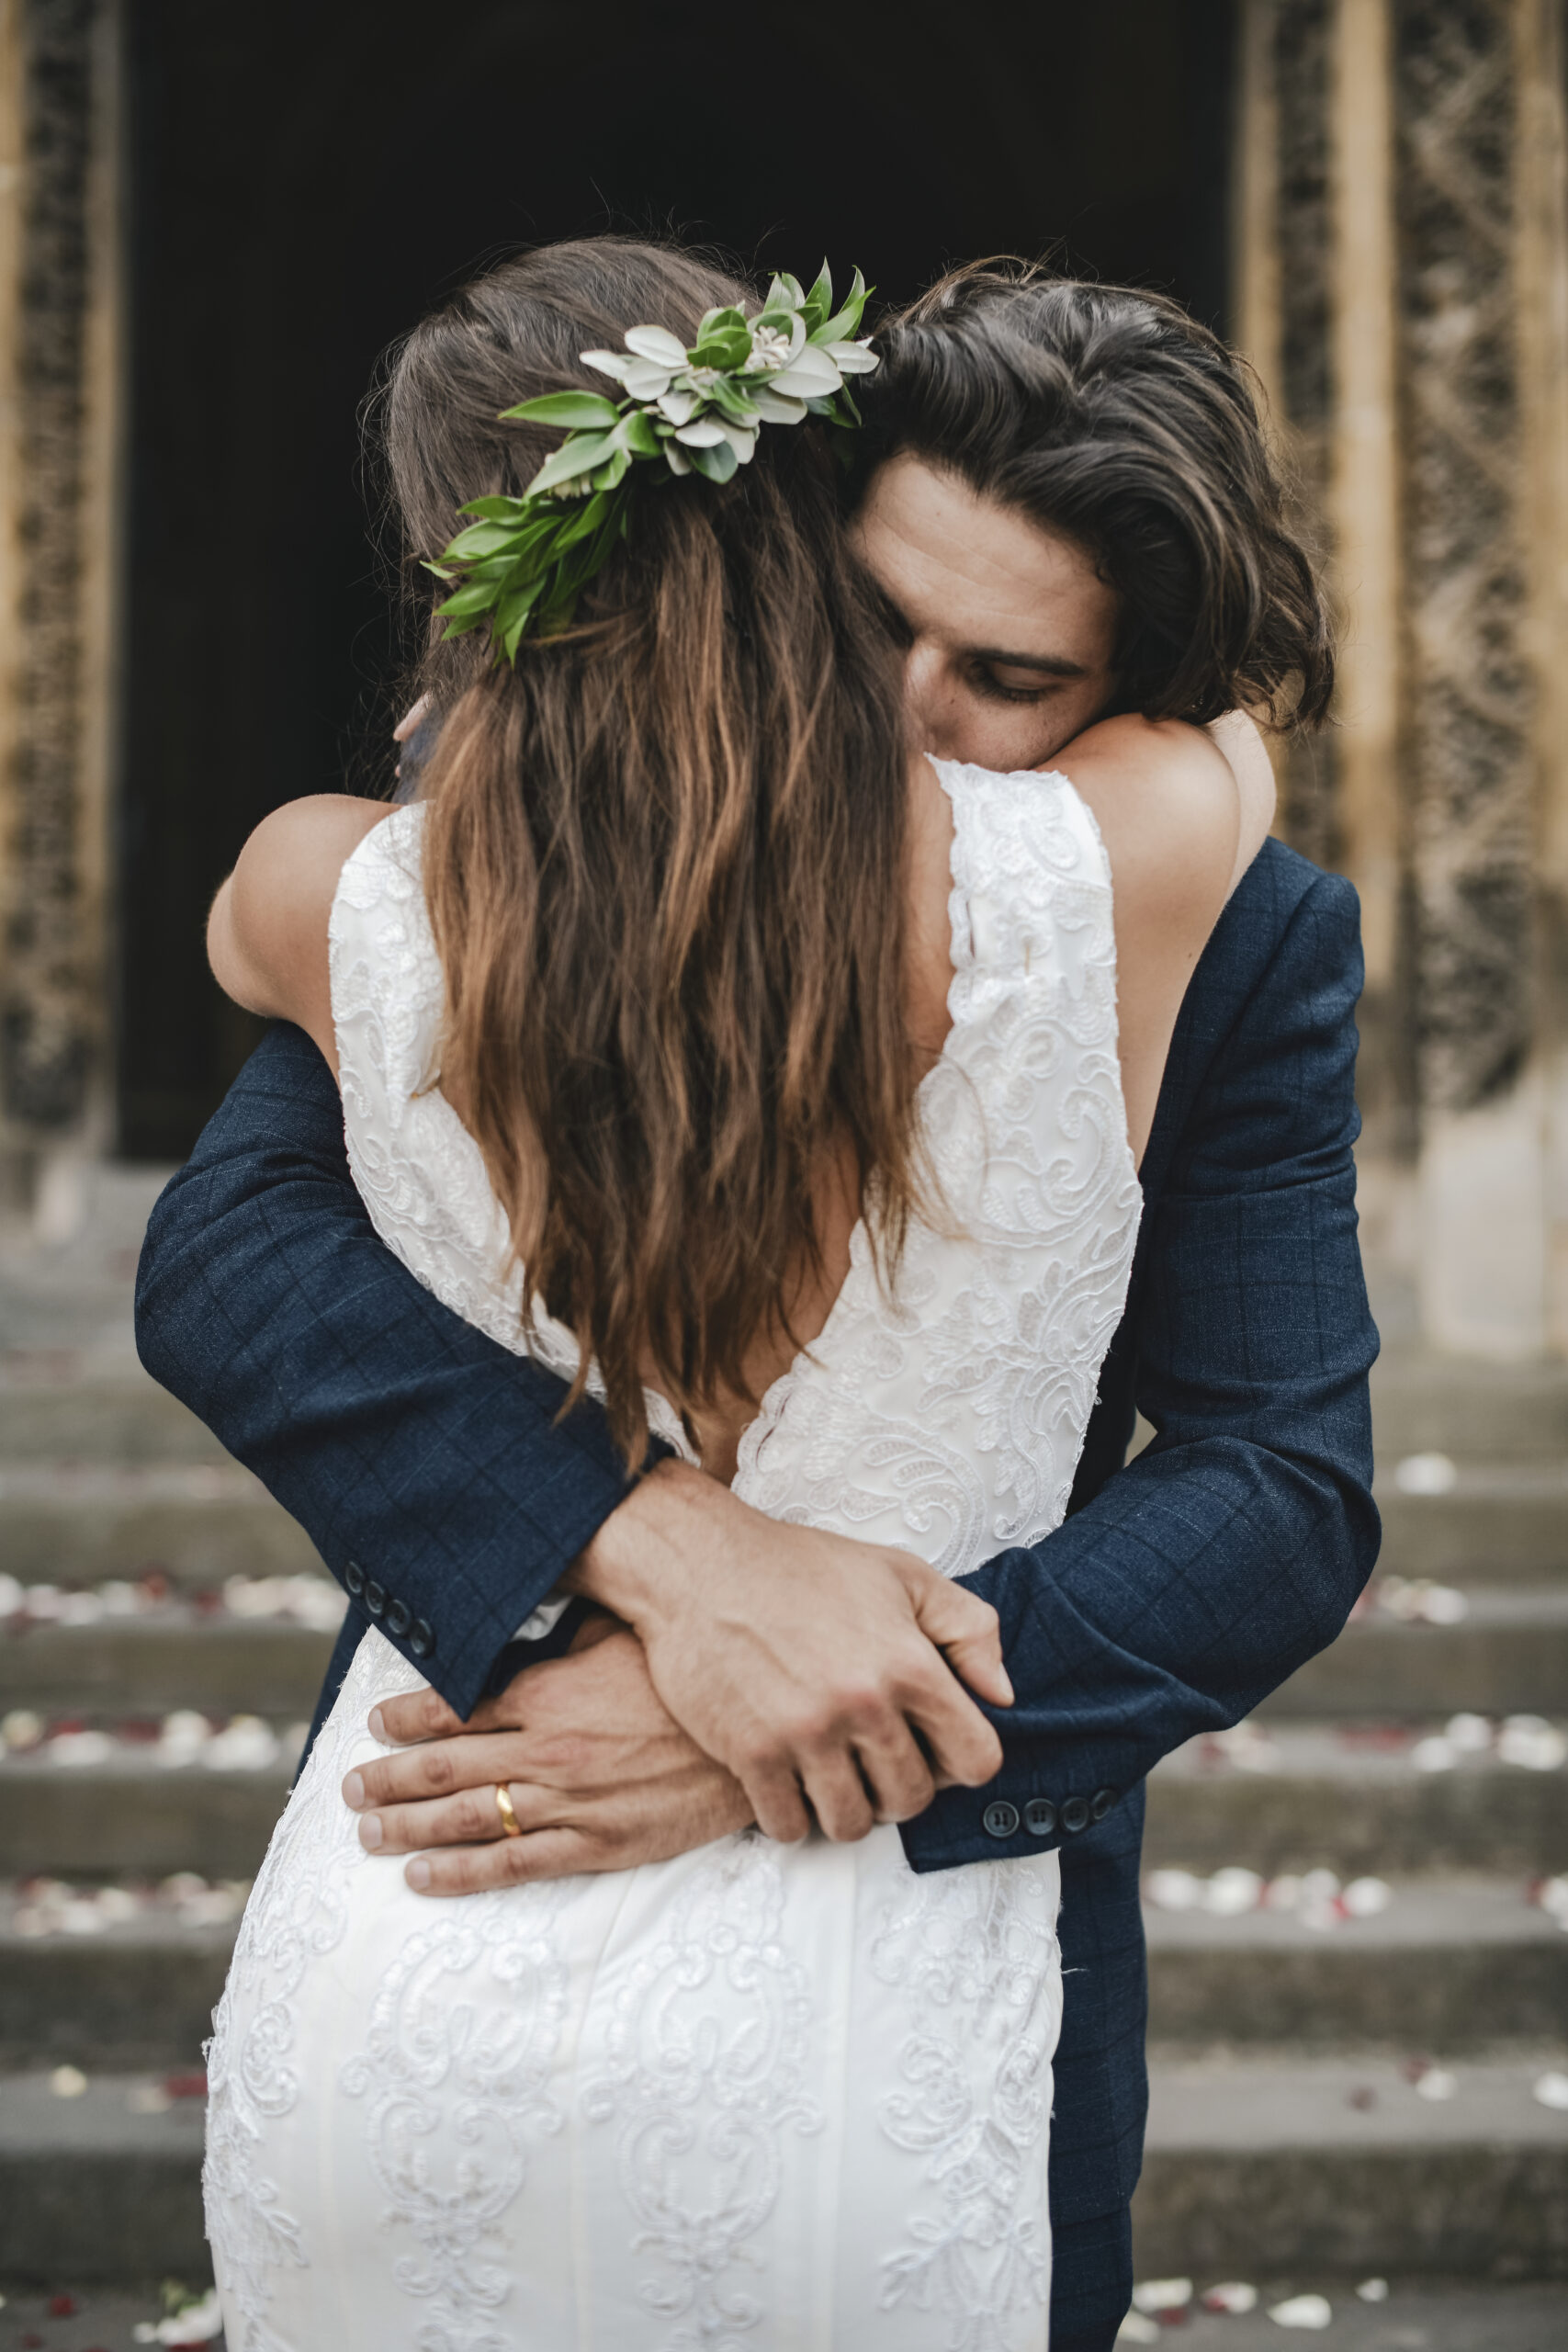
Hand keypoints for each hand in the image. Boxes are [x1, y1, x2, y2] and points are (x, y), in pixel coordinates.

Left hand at [344, 1621, 751, 1894]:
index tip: (375, 1724)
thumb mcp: (623, 1632)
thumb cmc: (689, 1677)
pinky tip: (422, 1879)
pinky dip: (460, 1875)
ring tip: (367, 1833)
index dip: (408, 1718)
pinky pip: (512, 1865)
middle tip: (350, 1788)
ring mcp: (569, 1804)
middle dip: (389, 1779)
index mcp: (549, 1692)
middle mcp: (546, 1752)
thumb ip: (563, 1629)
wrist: (757, 1740)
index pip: (456, 1707)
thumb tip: (524, 1595)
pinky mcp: (597, 1846)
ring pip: (466, 1820)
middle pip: (444, 1769)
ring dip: (407, 1829)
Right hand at [567, 1460, 1010, 1844]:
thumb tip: (1003, 1696)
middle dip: (899, 1790)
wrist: (701, 1564)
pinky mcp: (750, 1753)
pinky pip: (788, 1827)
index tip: (932, 1748)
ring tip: (833, 1778)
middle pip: (912, 1801)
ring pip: (852, 1824)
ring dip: (847, 1810)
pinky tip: (788, 1784)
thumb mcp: (901, 1574)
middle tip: (874, 1763)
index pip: (976, 1760)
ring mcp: (805, 1733)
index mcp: (910, 1664)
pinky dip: (791, 1817)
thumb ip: (968, 1628)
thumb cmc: (803, 1568)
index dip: (960, 1762)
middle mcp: (863, 1705)